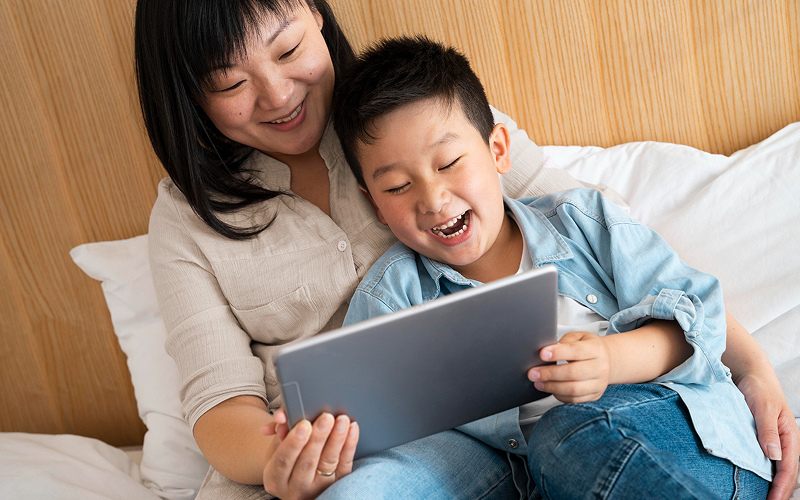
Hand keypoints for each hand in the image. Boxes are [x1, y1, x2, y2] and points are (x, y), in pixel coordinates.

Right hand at [260, 410, 358, 499]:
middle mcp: (295, 488)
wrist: (296, 479)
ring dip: (336, 439)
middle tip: (326, 418)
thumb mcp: (277, 446)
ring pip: (328, 464)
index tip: (304, 425)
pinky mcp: (336, 485)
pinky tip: (352, 429)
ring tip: (342, 420)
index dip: (294, 442)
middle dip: (318, 438)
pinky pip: (345, 466)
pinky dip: (349, 446)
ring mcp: (317, 489)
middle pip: (307, 463)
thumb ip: (281, 430)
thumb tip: (282, 417)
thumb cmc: (287, 456)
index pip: (284, 460)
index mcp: (275, 478)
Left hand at [528, 331, 610, 402]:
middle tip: (533, 373)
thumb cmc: (587, 347)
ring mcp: (598, 383)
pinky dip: (559, 395)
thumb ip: (564, 342)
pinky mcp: (594, 395)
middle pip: (573, 373)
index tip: (542, 354)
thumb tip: (547, 351)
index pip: (575, 351)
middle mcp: (600, 367)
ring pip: (573, 389)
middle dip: (550, 373)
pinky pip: (574, 399)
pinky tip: (549, 389)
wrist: (607, 361)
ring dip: (552, 387)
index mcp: (595, 349)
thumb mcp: (578, 337)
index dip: (558, 353)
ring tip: (537, 383)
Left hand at [735, 371, 799, 499]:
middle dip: (780, 492)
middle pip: (787, 474)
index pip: (788, 469)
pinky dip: (765, 475)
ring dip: (773, 486)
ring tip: (762, 499)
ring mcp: (775, 442)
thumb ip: (767, 431)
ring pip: (779, 470)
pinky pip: (768, 462)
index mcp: (791, 436)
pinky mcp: (764, 439)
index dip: (780, 488)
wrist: (750, 374)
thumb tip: (774, 456)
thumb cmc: (759, 388)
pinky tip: (757, 483)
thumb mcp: (762, 408)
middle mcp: (786, 442)